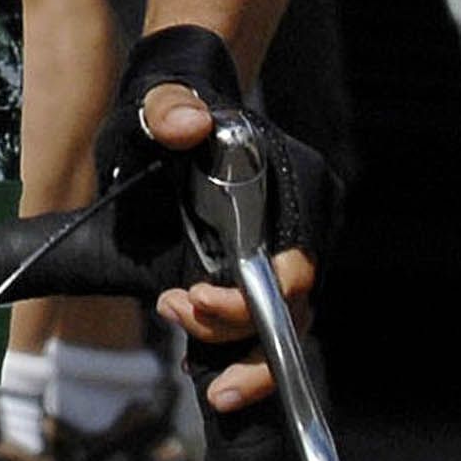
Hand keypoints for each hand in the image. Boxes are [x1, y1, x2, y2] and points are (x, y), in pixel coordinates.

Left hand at [98, 26, 335, 419]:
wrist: (168, 113)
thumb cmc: (170, 105)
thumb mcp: (159, 100)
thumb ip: (169, 107)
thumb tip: (187, 122)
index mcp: (298, 187)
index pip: (297, 270)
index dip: (253, 300)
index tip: (193, 297)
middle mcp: (301, 228)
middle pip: (291, 310)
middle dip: (237, 335)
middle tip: (172, 311)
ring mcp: (284, 256)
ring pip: (279, 327)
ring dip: (225, 342)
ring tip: (168, 309)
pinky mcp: (259, 275)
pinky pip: (259, 328)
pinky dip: (227, 349)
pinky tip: (188, 361)